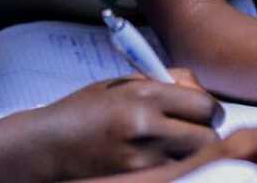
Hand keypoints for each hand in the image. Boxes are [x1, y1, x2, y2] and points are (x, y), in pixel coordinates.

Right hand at [34, 70, 220, 177]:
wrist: (48, 144)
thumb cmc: (85, 109)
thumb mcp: (122, 83)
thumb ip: (164, 84)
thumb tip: (200, 91)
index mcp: (145, 94)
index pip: (205, 106)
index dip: (209, 111)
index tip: (202, 114)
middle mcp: (147, 126)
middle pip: (207, 139)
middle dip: (205, 135)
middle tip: (192, 134)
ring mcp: (141, 159)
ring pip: (193, 161)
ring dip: (189, 155)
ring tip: (171, 147)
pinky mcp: (135, 179)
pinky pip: (171, 173)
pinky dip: (171, 166)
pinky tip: (155, 159)